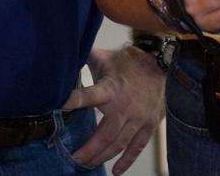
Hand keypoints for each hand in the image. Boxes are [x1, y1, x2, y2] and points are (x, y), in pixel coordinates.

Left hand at [62, 46, 164, 174]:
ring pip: (119, 144)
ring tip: (87, 164)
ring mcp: (138, 118)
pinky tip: (116, 171)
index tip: (60, 106)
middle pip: (105, 134)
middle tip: (74, 158)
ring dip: (102, 156)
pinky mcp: (148, 125)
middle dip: (88, 149)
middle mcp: (124, 106)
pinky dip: (127, 161)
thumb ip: (83, 58)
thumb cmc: (126, 62)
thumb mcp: (103, 57)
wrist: (160, 64)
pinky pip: (137, 147)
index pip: (91, 95)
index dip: (76, 100)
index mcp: (111, 87)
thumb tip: (63, 55)